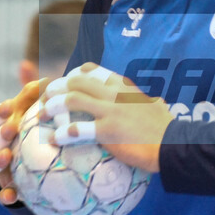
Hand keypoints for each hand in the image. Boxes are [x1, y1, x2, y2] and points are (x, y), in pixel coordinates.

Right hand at [0, 80, 45, 204]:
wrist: (34, 162)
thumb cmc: (32, 127)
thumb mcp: (31, 109)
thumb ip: (30, 91)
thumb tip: (27, 65)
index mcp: (1, 125)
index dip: (1, 111)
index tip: (8, 107)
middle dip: (1, 134)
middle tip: (11, 130)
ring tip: (5, 158)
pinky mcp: (7, 185)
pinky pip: (4, 192)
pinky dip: (6, 194)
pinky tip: (12, 196)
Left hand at [40, 62, 171, 172]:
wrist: (173, 144)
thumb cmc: (166, 128)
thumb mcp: (155, 106)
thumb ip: (147, 102)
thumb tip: (154, 102)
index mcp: (124, 86)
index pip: (93, 70)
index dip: (73, 74)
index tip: (64, 83)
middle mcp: (114, 94)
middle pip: (76, 82)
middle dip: (55, 88)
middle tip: (44, 98)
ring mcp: (110, 111)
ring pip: (72, 100)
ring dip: (52, 106)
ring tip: (42, 115)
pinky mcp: (108, 131)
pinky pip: (77, 129)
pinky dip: (62, 133)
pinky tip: (54, 139)